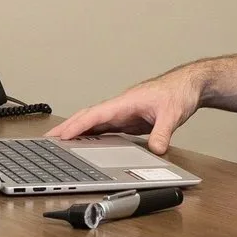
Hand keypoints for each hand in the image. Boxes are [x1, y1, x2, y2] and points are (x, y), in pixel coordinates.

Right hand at [46, 69, 203, 154]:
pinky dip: (91, 135)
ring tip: (59, 143)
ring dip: (76, 131)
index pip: (95, 114)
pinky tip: (84, 143)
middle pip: (88, 117)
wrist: (188, 86)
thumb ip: (163, 133)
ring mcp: (123, 113)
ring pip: (94, 122)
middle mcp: (120, 107)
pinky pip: (105, 128)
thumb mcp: (172, 114)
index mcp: (125, 102)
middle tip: (48, 140)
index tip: (62, 135)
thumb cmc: (178, 92)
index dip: (77, 125)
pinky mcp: (128, 119)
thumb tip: (156, 150)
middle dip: (67, 128)